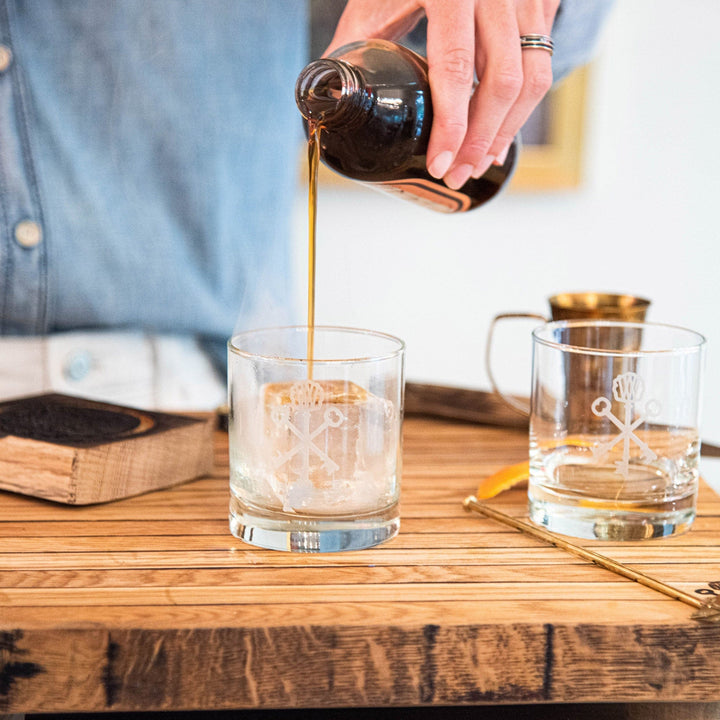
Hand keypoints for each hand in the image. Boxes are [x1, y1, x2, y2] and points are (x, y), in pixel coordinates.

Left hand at [326, 0, 559, 188]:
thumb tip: (325, 104)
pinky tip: (498, 136)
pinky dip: (521, 109)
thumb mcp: (371, 3)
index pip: (455, 69)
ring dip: (505, 131)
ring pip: (532, 78)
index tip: (439, 165)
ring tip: (476, 164)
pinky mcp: (540, 3)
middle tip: (456, 175)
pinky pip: (542, 66)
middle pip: (502, 81)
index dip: (451, 127)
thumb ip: (352, 48)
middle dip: (479, 141)